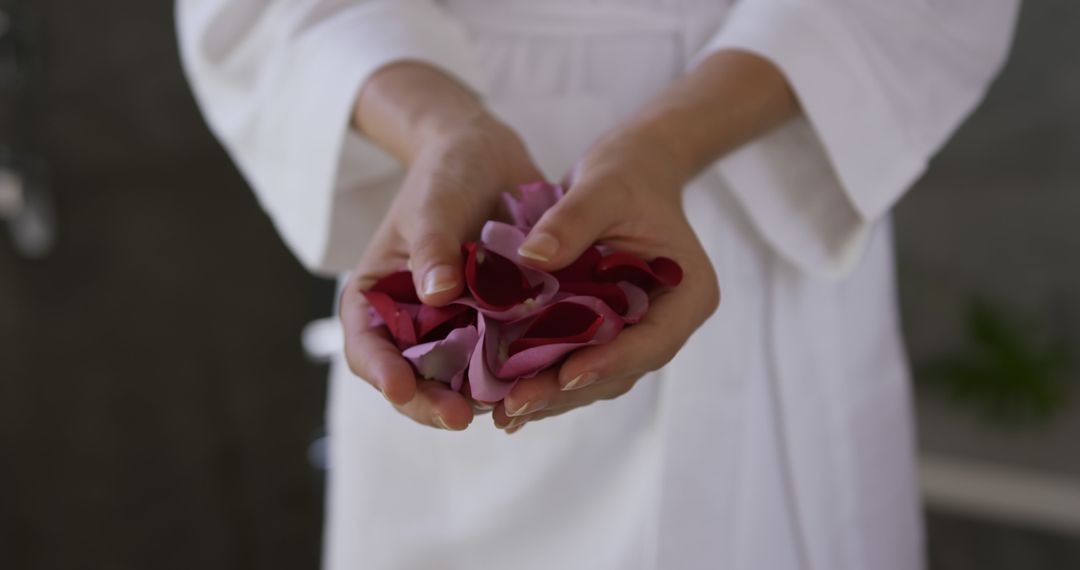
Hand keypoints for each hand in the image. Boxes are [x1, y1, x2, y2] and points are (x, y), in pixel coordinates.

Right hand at [340, 64, 542, 429]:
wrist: (489, 156)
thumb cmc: (446, 172)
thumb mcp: (434, 202)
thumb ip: (432, 246)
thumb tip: (435, 294)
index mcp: (377, 298)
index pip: (366, 346)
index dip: (382, 373)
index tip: (402, 389)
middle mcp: (413, 321)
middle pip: (413, 378)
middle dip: (433, 403)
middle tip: (463, 416)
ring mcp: (456, 326)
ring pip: (460, 379)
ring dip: (478, 398)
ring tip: (505, 409)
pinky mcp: (496, 324)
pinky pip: (502, 359)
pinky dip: (515, 375)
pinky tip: (537, 384)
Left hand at [492, 126, 720, 432]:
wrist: (632, 169)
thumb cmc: (627, 173)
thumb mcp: (602, 187)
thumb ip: (572, 222)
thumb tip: (530, 260)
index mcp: (688, 294)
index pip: (652, 341)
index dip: (609, 362)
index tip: (565, 375)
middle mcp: (668, 323)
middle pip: (620, 370)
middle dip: (567, 390)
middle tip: (514, 405)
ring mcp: (639, 332)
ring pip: (597, 377)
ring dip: (551, 396)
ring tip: (502, 411)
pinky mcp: (609, 331)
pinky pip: (578, 361)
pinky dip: (544, 378)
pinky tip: (502, 395)